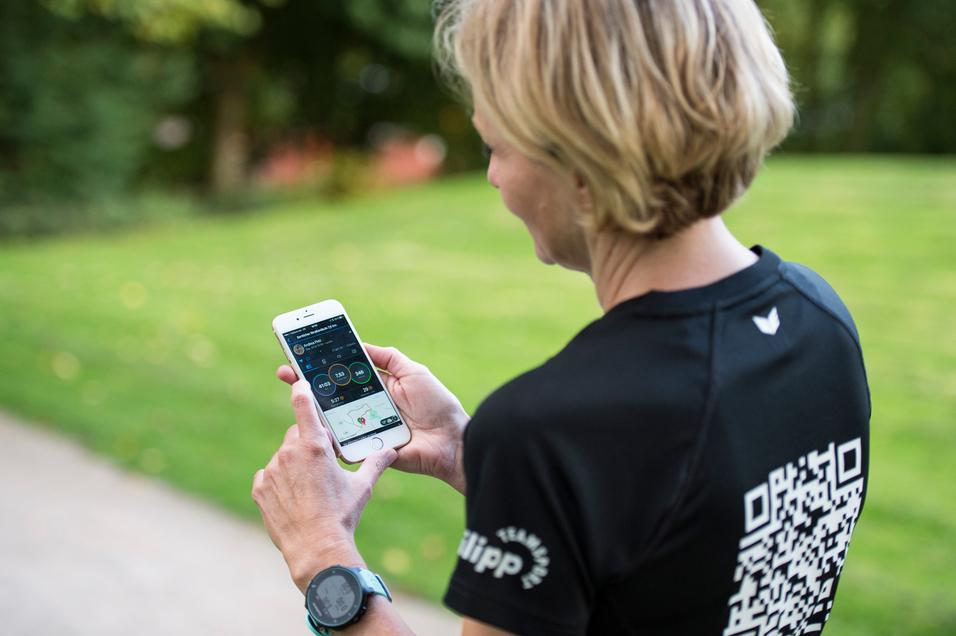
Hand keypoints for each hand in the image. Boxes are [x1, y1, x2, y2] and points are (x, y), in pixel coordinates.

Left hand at [252, 380, 396, 592]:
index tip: (298, 382)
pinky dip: (280, 482)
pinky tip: (294, 499)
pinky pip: (269, 476)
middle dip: (309, 444)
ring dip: (294, 465)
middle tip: (323, 464)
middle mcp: (289, 453)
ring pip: (283, 458)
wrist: (316, 549)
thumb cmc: (342, 515)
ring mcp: (271, 471)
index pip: (303, 406)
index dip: (300, 390)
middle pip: (297, 436)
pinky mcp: (259, 489)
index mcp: (314, 446)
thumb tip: (392, 450)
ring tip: (310, 490)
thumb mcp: (363, 487)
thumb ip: (376, 462)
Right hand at [277, 343, 468, 493]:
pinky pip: (343, 443)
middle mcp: (368, 408)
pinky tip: (312, 424)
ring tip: (295, 394)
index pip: (345, 375)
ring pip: (332, 419)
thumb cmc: (437, 405)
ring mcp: (365, 429)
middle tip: (286, 373)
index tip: (302, 356)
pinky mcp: (366, 449)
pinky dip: (328, 436)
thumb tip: (360, 344)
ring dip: (313, 409)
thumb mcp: (413, 372)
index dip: (325, 367)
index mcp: (378, 388)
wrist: (451, 441)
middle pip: (332, 396)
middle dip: (308, 385)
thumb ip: (388, 358)